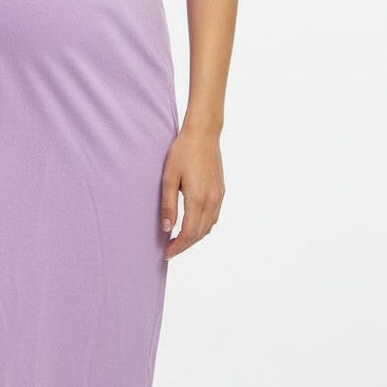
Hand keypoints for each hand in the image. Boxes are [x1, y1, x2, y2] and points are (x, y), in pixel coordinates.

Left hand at [160, 123, 223, 259]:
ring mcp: (219, 196)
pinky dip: (203, 227)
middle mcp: (212, 201)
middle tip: (169, 250)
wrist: (203, 134)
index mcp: (198, 198)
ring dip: (194, 238)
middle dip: (184, 245)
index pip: (188, 233)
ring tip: (178, 240)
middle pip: (199, 234)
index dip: (177, 246)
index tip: (165, 253)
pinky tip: (192, 225)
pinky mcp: (221, 191)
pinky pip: (213, 217)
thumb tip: (166, 228)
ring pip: (208, 227)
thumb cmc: (183, 152)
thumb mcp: (169, 177)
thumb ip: (168, 205)